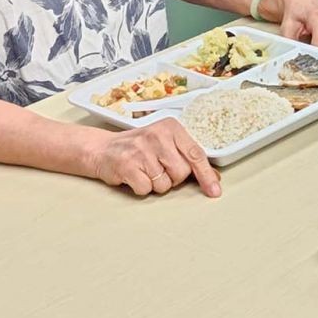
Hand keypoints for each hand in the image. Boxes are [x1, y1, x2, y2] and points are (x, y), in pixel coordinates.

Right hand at [89, 118, 220, 197]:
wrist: (102, 148)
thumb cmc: (139, 148)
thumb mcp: (166, 144)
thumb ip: (188, 158)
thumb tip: (214, 177)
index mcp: (172, 128)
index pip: (196, 154)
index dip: (207, 175)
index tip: (215, 190)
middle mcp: (158, 136)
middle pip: (182, 173)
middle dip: (173, 178)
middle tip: (157, 168)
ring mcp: (142, 150)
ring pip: (165, 184)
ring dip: (156, 184)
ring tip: (144, 170)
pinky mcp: (128, 165)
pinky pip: (146, 189)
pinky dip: (141, 188)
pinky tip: (134, 175)